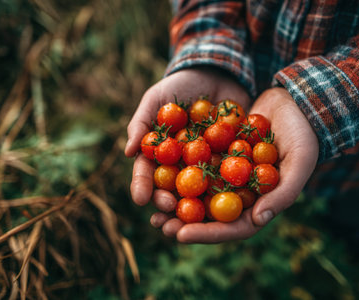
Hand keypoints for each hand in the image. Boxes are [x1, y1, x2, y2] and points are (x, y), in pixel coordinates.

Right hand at [125, 67, 250, 229]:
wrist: (219, 72)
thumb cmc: (181, 85)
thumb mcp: (156, 98)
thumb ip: (141, 122)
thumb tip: (127, 153)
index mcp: (161, 152)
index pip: (148, 173)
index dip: (143, 186)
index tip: (141, 199)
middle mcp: (182, 163)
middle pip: (172, 188)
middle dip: (167, 203)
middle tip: (168, 211)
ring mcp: (206, 163)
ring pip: (199, 190)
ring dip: (194, 208)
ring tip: (192, 220)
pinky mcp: (230, 160)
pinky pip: (228, 176)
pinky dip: (226, 190)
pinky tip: (225, 201)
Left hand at [164, 87, 318, 242]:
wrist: (296, 103)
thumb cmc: (304, 135)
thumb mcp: (300, 162)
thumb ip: (282, 194)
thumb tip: (257, 221)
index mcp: (261, 204)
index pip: (232, 228)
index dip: (207, 234)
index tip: (181, 235)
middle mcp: (242, 193)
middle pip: (211, 216)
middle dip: (184, 222)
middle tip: (159, 225)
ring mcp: (229, 174)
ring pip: (199, 192)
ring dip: (176, 200)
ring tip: (151, 204)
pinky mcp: (219, 154)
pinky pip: (196, 164)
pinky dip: (178, 170)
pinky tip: (157, 171)